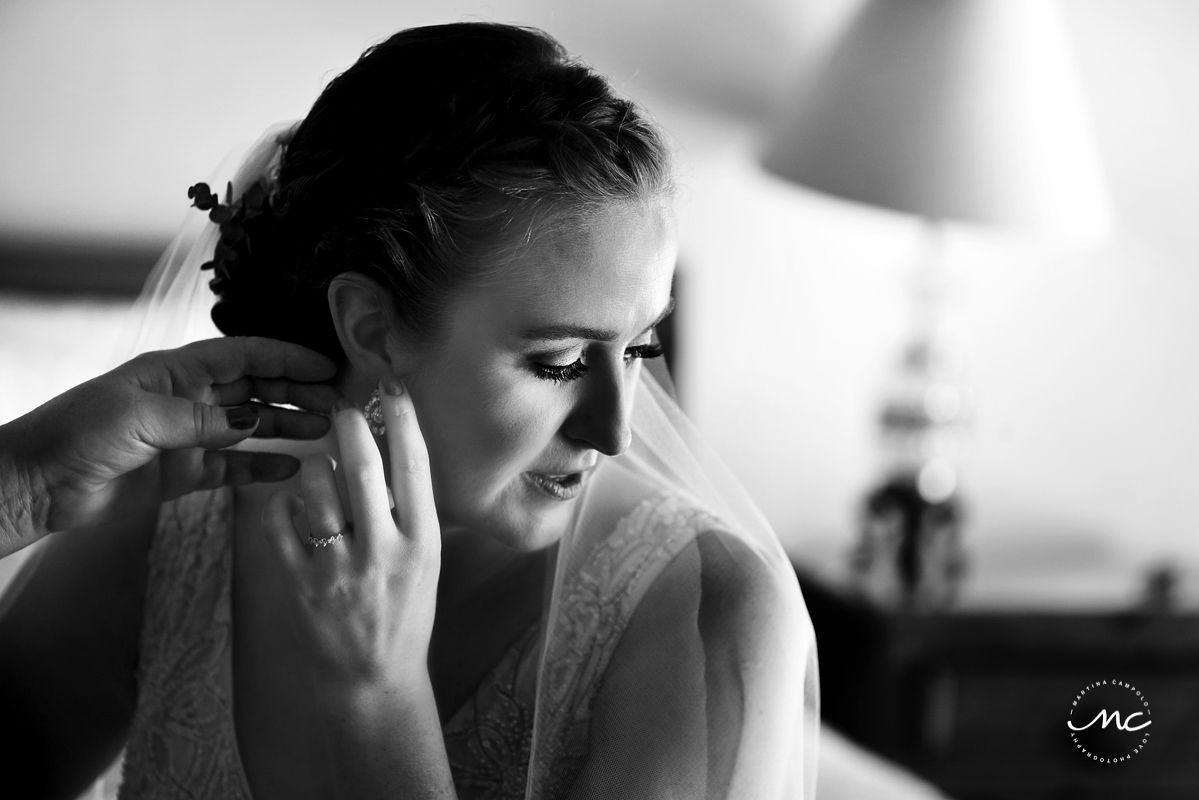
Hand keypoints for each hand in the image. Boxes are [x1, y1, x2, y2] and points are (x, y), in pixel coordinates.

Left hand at [8, 336, 337, 535]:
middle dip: (296, 391)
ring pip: (250, 426)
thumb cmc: (78, 433)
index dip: (287, 357)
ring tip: (325, 430)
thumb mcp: (142, 416)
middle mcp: (188, 398)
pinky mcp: (182, 473)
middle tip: (337, 402)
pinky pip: (232, 468)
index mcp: (177, 370)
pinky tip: (292, 469)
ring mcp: (188, 436)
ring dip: (287, 426)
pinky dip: (262, 468)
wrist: (36, 484)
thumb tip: (254, 423)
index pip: (245, 356)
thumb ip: (202, 420)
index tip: (327, 365)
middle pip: (255, 388)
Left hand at [262, 377, 440, 690]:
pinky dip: (282, 505)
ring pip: (316, 489)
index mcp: (422, 544)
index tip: (391, 389)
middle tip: (342, 408)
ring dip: (312, 467)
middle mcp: (384, 553)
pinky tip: (287, 502)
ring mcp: (339, 570)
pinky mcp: (298, 586)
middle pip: (363, 468)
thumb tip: (393, 452)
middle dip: (350, 428)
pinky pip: (280, 526)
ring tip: (315, 466)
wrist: (370, 686)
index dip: (403, 420)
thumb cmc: (402, 618)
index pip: (415, 467)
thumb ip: (409, 515)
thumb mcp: (424, 567)